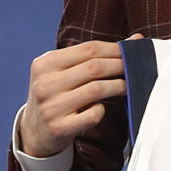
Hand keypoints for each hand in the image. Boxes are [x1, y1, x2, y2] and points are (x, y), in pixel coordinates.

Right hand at [19, 39, 134, 157]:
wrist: (34, 131)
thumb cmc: (56, 95)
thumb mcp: (64, 72)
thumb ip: (93, 56)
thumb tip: (135, 40)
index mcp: (45, 64)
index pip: (88, 49)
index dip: (115, 49)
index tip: (132, 51)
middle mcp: (45, 83)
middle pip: (95, 67)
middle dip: (121, 66)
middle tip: (135, 69)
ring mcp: (51, 106)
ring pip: (96, 89)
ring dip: (119, 86)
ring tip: (127, 86)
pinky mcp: (60, 127)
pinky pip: (93, 114)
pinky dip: (102, 110)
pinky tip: (100, 108)